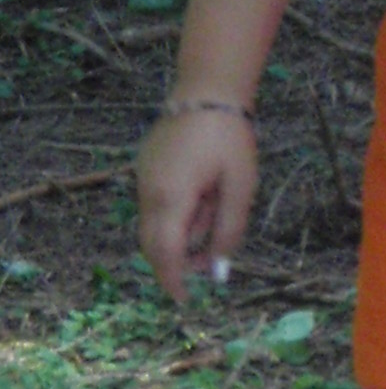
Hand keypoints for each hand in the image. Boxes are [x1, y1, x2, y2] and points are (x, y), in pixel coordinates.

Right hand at [136, 108, 257, 301]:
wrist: (208, 89)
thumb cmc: (229, 136)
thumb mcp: (240, 185)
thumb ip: (229, 229)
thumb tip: (219, 269)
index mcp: (170, 197)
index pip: (164, 253)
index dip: (172, 280)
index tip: (183, 300)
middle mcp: (148, 191)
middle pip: (153, 243)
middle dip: (178, 260)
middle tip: (208, 263)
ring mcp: (142, 178)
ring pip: (155, 224)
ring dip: (181, 231)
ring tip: (215, 203)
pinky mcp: (145, 167)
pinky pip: (155, 204)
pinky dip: (176, 212)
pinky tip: (203, 191)